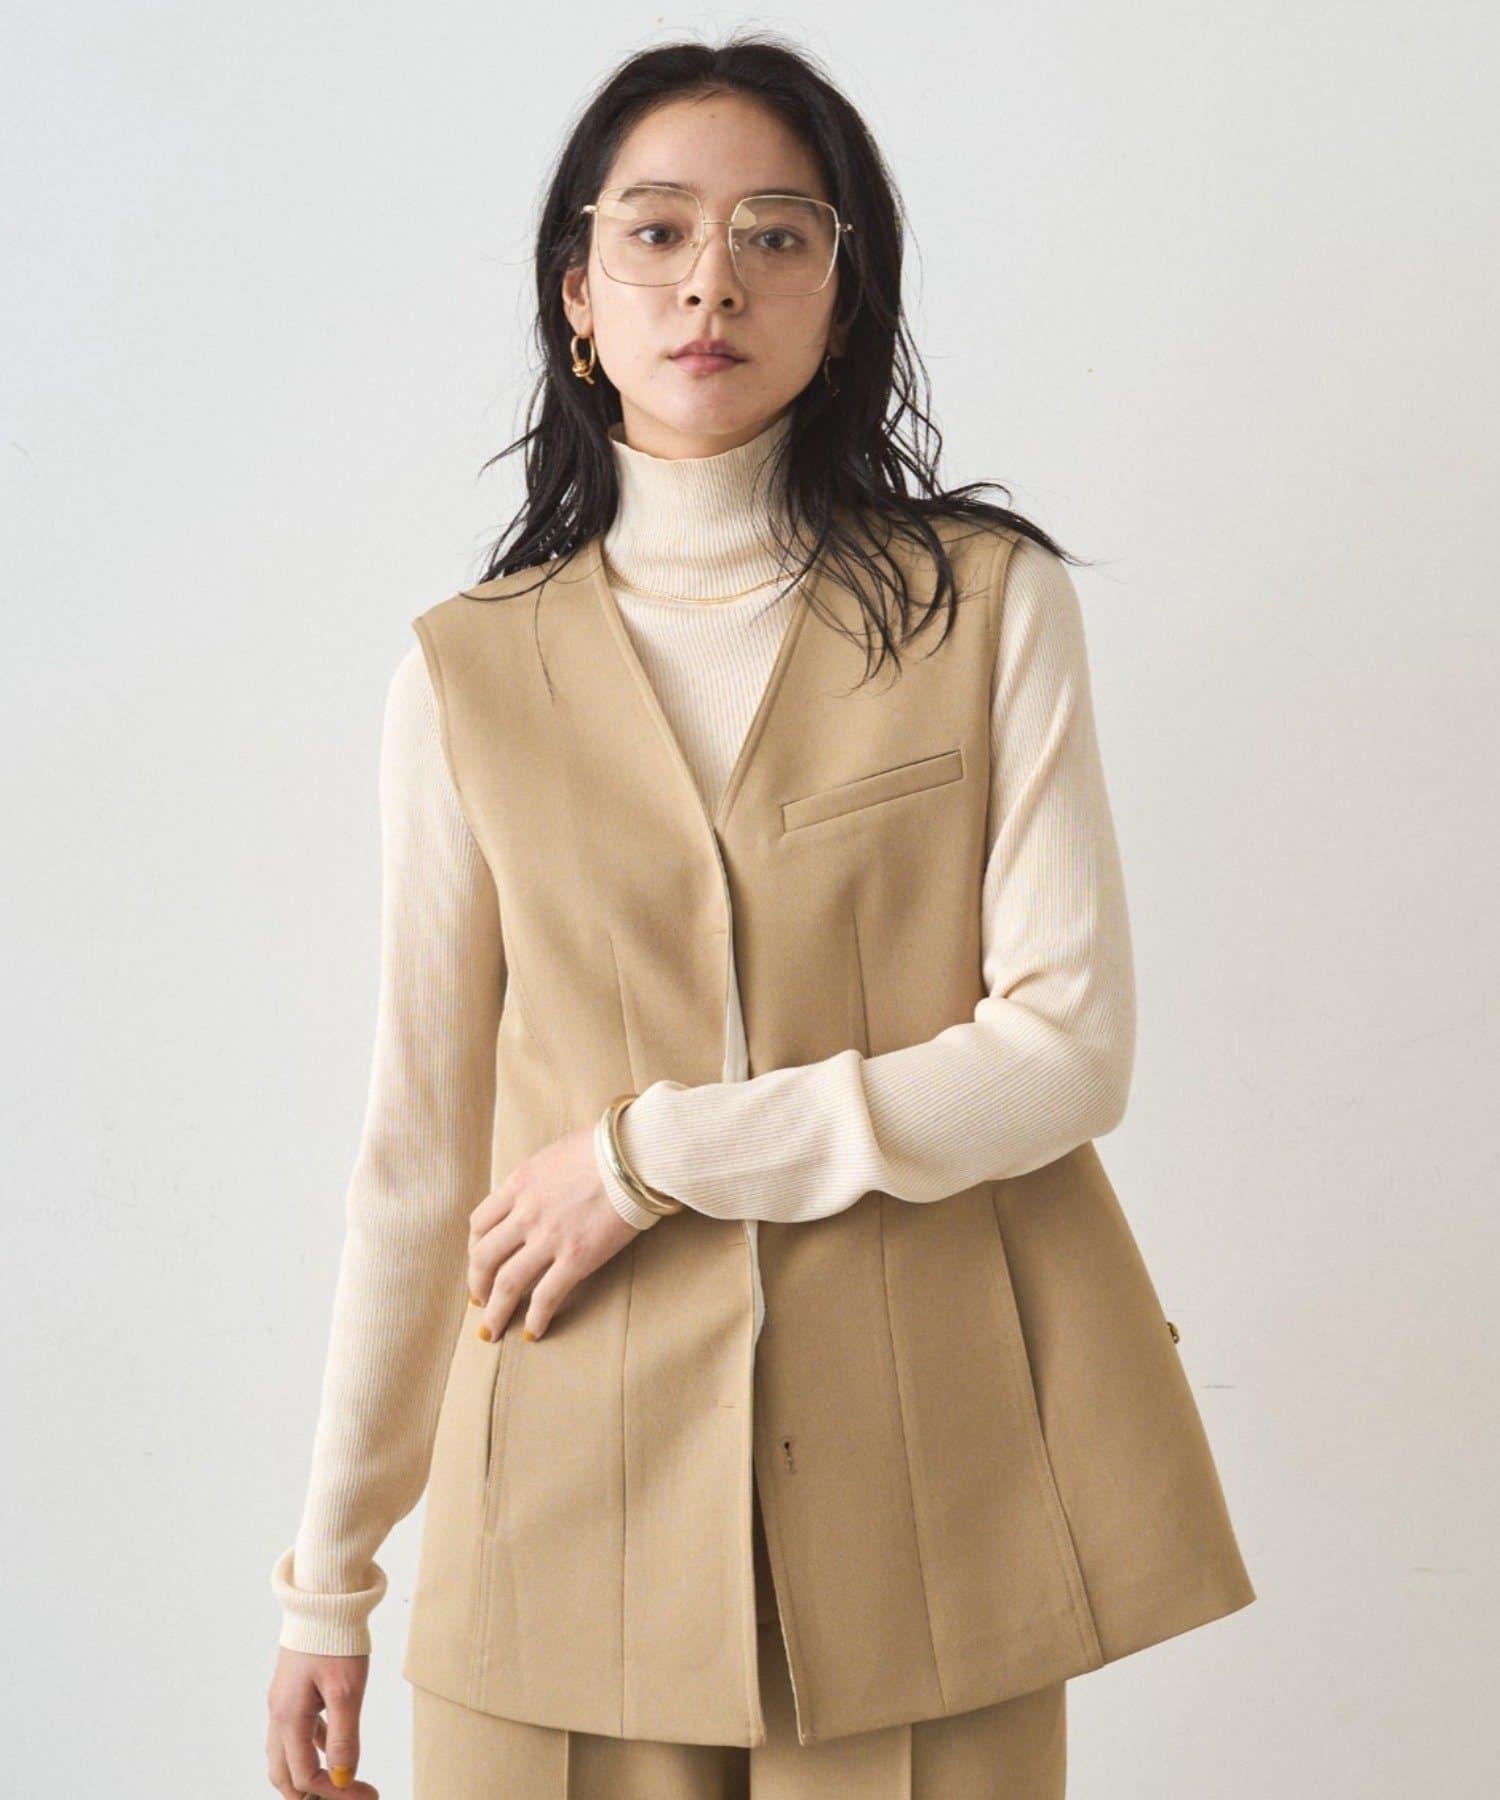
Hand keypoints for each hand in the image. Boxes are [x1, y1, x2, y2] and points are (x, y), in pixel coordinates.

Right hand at [266, 1646, 378, 1796]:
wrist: (324, 1598)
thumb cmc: (335, 1639)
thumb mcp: (347, 1690)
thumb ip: (343, 1737)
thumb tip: (342, 1777)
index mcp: (288, 1718)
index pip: (305, 1775)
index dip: (334, 1793)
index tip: (366, 1795)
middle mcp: (278, 1714)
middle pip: (284, 1774)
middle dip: (311, 1793)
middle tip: (346, 1797)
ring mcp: (283, 1702)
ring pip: (287, 1755)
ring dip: (309, 1773)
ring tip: (340, 1780)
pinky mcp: (293, 1690)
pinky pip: (296, 1731)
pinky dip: (311, 1748)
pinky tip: (331, 1747)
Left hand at [468, 1121, 648, 1341]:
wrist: (636, 1154)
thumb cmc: (606, 1147)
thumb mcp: (557, 1152)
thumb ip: (539, 1176)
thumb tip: (538, 1190)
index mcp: (519, 1184)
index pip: (480, 1223)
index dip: (474, 1248)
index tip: (479, 1261)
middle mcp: (526, 1213)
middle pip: (484, 1257)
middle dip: (477, 1284)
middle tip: (479, 1300)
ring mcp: (549, 1238)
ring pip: (507, 1284)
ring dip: (495, 1311)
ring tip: (492, 1329)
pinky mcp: (577, 1258)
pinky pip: (546, 1296)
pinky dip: (536, 1318)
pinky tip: (533, 1331)